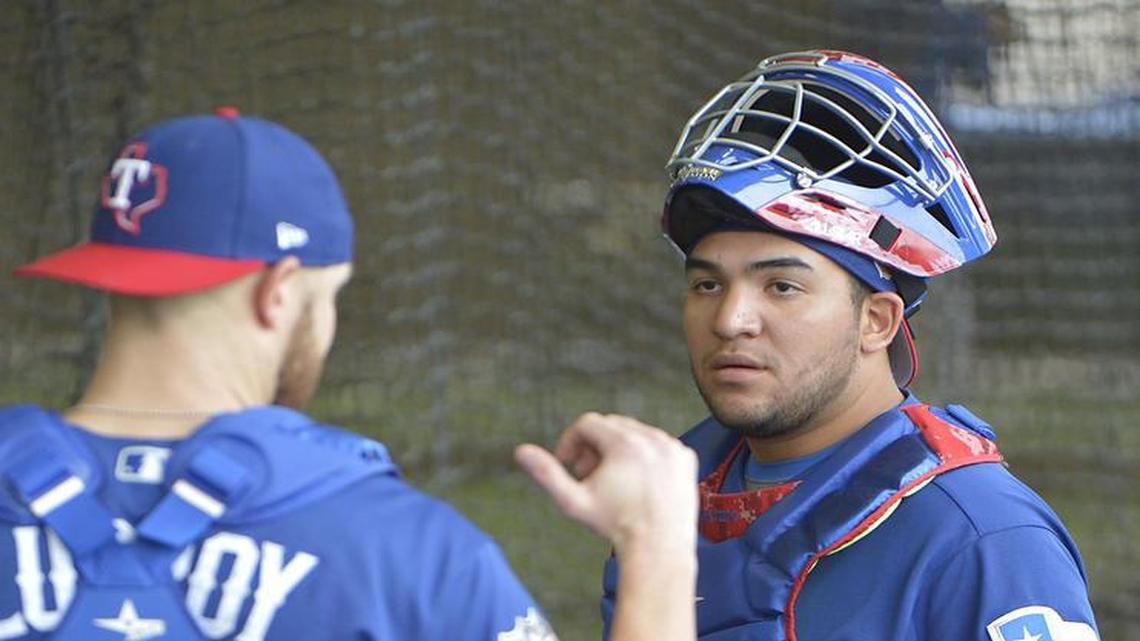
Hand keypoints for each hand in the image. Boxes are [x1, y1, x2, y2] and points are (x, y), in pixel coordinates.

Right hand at [515, 412, 697, 553]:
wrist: (659, 548)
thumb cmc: (614, 525)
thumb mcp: (574, 501)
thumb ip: (547, 474)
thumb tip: (520, 452)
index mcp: (624, 443)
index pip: (587, 423)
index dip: (571, 441)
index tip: (568, 463)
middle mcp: (651, 437)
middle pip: (611, 426)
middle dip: (594, 446)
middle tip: (588, 475)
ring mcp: (672, 446)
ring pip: (635, 433)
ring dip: (618, 449)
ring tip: (613, 480)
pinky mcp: (686, 457)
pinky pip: (658, 444)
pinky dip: (645, 455)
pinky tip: (639, 482)